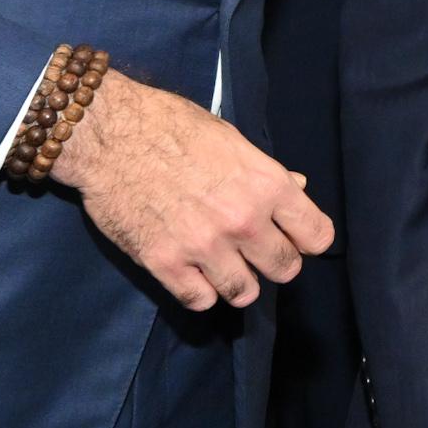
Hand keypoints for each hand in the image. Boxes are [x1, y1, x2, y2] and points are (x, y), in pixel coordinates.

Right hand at [49, 70, 332, 309]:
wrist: (111, 134)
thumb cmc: (174, 127)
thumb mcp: (231, 140)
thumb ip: (266, 173)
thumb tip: (298, 188)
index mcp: (266, 185)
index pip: (317, 236)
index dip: (308, 239)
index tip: (296, 238)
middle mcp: (242, 220)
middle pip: (285, 268)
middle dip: (275, 262)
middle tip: (256, 253)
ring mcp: (204, 245)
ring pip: (244, 292)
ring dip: (238, 282)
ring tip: (225, 267)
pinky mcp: (164, 263)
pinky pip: (199, 300)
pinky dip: (200, 292)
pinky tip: (194, 274)